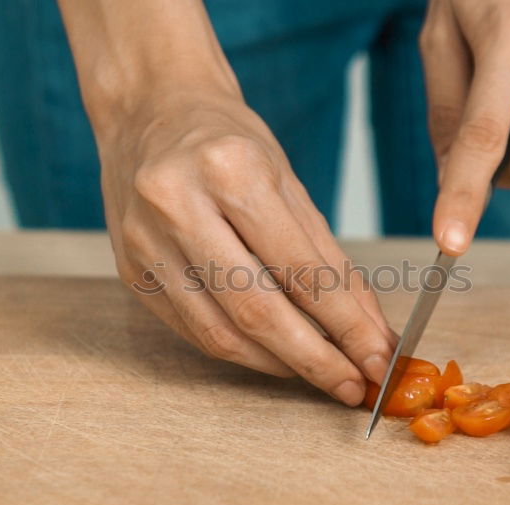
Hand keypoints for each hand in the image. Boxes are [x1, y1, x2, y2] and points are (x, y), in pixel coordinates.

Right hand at [97, 89, 395, 404]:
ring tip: (321, 374)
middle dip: (315, 359)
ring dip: (279, 364)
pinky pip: (193, 331)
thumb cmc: (226, 141)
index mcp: (230, 170)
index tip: (378, 358)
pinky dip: (242, 351)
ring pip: (220, 333)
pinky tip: (275, 356)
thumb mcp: (288, 181)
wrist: (149, 113)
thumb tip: (367, 326)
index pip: (301, 270)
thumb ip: (327, 257)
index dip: (346, 325)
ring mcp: (145, 243)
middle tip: (354, 386)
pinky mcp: (131, 271)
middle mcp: (178, 207)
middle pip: (257, 310)